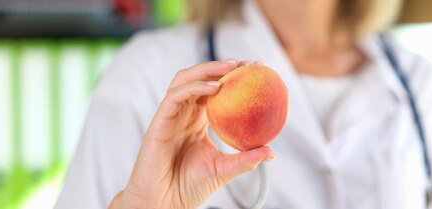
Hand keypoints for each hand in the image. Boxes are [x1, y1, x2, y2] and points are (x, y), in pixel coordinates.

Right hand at [109, 60, 275, 208]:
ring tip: (231, 67)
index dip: (234, 77)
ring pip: (185, 79)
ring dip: (207, 69)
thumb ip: (246, 160)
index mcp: (198, 120)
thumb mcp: (224, 170)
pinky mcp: (159, 122)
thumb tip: (272, 152)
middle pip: (200, 78)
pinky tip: (215, 87)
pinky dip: (194, 87)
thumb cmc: (190, 187)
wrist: (165, 203)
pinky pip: (175, 96)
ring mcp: (171, 116)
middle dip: (223, 66)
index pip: (216, 90)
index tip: (258, 70)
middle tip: (248, 64)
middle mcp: (184, 113)